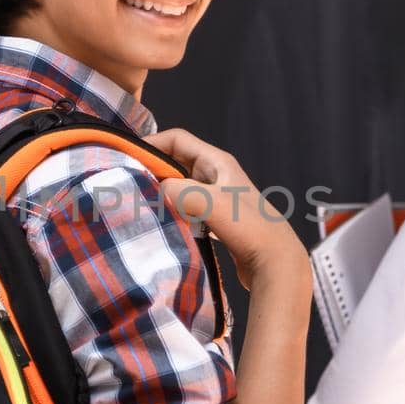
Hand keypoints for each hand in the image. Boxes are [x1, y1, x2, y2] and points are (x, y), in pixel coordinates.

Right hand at [144, 127, 307, 289]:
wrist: (276, 264)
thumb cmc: (251, 230)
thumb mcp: (212, 204)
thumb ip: (181, 191)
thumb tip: (157, 189)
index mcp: (218, 162)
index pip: (177, 139)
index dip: (151, 143)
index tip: (128, 158)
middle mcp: (217, 175)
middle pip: (175, 163)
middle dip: (152, 171)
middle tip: (129, 185)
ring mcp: (217, 198)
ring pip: (179, 188)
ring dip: (161, 194)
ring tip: (141, 206)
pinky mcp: (216, 220)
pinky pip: (186, 209)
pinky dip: (172, 213)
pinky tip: (163, 226)